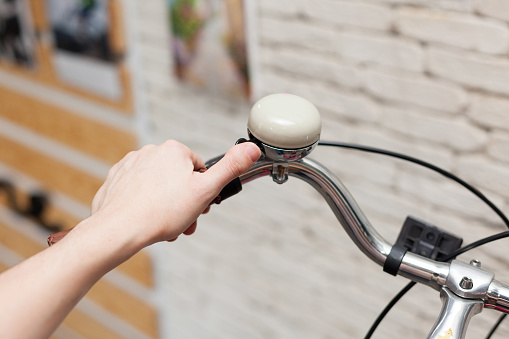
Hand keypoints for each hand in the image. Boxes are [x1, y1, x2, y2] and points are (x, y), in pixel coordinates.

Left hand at [88, 140, 259, 248]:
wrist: (119, 229)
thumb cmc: (161, 213)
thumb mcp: (205, 191)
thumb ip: (231, 168)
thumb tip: (252, 149)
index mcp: (174, 150)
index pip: (199, 170)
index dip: (202, 192)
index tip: (197, 208)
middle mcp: (151, 151)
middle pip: (178, 179)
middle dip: (183, 202)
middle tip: (182, 221)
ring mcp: (131, 164)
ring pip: (158, 186)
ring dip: (166, 205)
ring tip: (164, 224)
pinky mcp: (117, 179)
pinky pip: (138, 190)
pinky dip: (144, 203)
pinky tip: (145, 218)